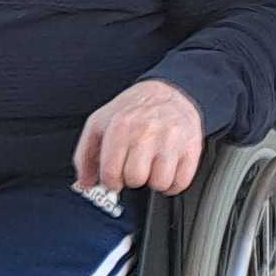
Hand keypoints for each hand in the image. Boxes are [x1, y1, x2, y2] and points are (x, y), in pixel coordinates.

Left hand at [74, 78, 204, 196]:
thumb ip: (85, 155)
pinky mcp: (190, 147)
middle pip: (135, 179)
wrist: (169, 92)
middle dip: (132, 178)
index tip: (113, 178)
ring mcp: (171, 140)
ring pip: (160, 183)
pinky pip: (181, 182)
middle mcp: (146, 132)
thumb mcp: (100, 123)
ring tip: (151, 168)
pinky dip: (172, 184)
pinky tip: (166, 172)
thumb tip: (85, 182)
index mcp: (121, 126)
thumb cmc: (133, 110)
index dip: (110, 181)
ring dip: (153, 181)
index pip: (111, 172)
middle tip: (134, 168)